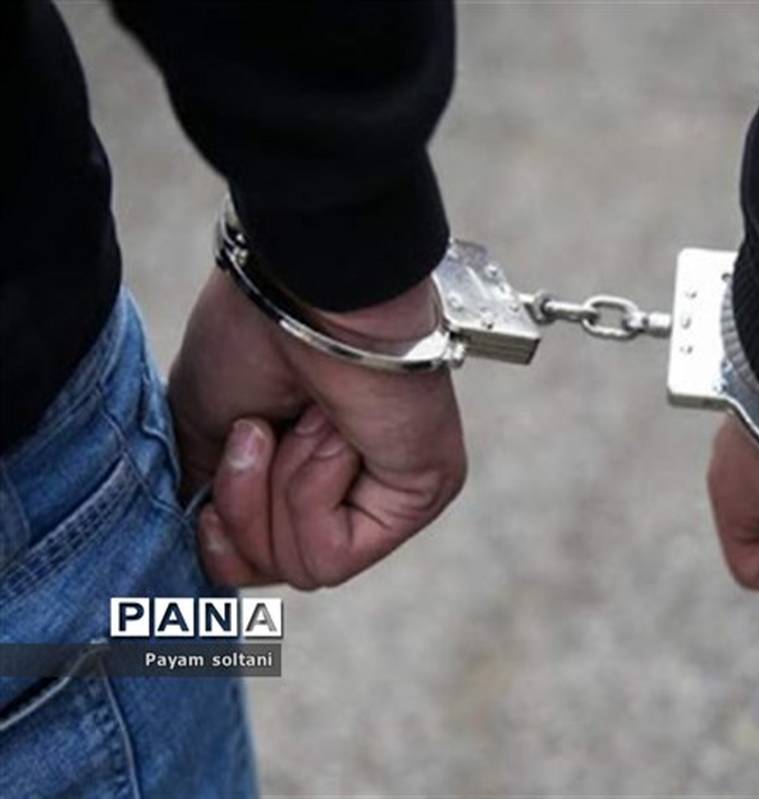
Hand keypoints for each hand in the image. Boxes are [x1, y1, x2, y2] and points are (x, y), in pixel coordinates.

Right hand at [169, 268, 466, 588]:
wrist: (306, 293)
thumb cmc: (257, 333)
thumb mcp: (208, 425)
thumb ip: (214, 489)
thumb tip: (208, 539)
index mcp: (305, 464)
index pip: (261, 555)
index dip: (223, 538)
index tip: (211, 487)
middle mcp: (355, 484)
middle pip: (277, 567)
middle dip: (243, 504)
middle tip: (259, 428)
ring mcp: (391, 493)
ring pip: (302, 569)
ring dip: (277, 488)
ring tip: (301, 421)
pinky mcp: (420, 494)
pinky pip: (332, 556)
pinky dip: (310, 494)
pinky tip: (333, 436)